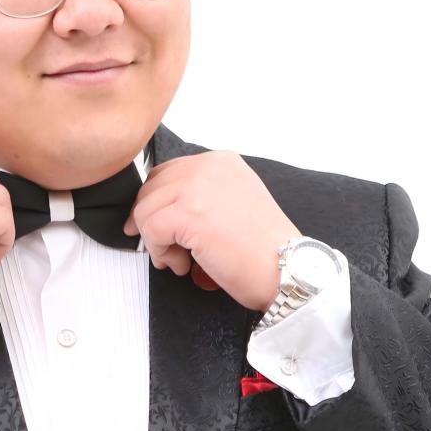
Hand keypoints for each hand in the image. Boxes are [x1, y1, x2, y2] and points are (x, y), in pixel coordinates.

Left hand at [122, 150, 302, 310]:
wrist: (285, 268)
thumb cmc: (263, 249)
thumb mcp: (232, 204)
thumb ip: (200, 196)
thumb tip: (159, 208)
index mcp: (220, 162)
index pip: (167, 173)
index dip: (154, 204)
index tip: (151, 228)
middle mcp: (208, 166)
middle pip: (151, 189)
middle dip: (150, 223)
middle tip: (166, 251)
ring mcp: (197, 187)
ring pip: (145, 210)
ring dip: (156, 242)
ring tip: (181, 261)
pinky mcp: (189, 213)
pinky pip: (151, 230)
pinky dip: (160, 253)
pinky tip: (184, 266)